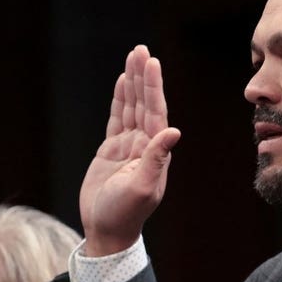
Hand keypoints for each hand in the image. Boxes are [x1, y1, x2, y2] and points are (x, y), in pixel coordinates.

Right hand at [79, 45, 181, 255]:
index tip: (151, 63)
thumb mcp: (141, 187)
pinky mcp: (112, 151)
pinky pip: (118, 118)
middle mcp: (145, 145)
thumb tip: (173, 132)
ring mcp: (128, 146)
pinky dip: (121, 100)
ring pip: (131, 107)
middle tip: (141, 50)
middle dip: (143, 77)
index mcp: (155, 152)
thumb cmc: (125, 213)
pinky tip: (123, 82)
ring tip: (133, 57)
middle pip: (144, 103)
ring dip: (133, 83)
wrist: (107, 230)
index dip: (153, 87)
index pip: (155, 112)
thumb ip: (156, 159)